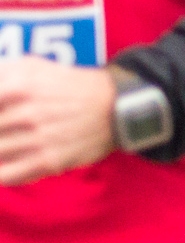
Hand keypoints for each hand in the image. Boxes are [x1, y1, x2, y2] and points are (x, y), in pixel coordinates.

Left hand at [0, 58, 116, 186]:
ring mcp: (36, 140)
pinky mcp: (47, 162)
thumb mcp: (31, 66)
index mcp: (17, 86)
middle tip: (0, 131)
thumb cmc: (68, 84)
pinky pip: (6, 176)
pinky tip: (2, 165)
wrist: (115, 106)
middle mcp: (25, 113)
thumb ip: (0, 72)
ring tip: (4, 143)